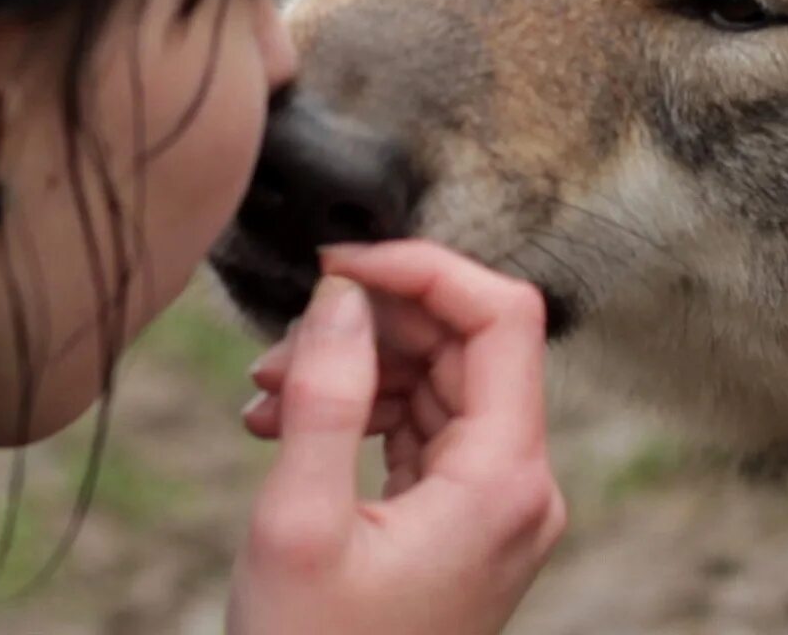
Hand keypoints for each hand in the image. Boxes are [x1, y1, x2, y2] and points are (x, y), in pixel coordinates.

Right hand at [228, 240, 565, 634]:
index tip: (340, 266)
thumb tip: (343, 292)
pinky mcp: (460, 518)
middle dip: (370, 327)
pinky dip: (359, 413)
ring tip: (269, 395)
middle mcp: (518, 483)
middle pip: (464, 345)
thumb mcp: (299, 523)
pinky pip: (421, 429)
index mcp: (506, 477)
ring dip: (354, 369)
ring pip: (436, 382)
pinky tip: (286, 425)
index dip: (424, 269)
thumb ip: (326, 395)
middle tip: (281, 351)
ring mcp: (493, 503)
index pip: (502, 315)